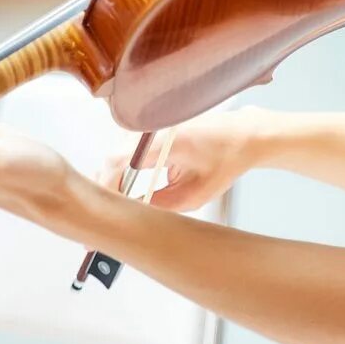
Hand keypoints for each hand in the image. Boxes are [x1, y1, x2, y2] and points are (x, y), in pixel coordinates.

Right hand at [99, 105, 268, 211]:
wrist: (242, 135)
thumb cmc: (226, 159)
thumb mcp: (194, 194)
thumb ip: (159, 205)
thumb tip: (132, 214)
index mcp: (162, 141)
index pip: (118, 162)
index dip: (105, 188)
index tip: (102, 212)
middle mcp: (152, 128)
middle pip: (112, 158)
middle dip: (107, 189)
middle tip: (107, 217)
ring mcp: (151, 126)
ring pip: (117, 154)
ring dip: (114, 179)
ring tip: (117, 206)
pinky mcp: (152, 128)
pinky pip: (128, 149)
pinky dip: (124, 169)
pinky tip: (127, 187)